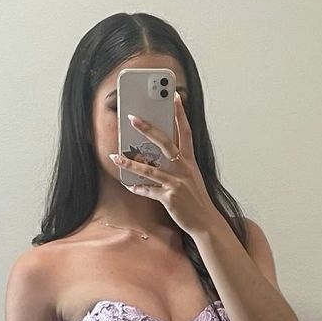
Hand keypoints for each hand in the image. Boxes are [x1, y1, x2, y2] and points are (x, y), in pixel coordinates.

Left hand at [108, 92, 216, 239]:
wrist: (206, 223)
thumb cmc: (196, 200)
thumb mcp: (192, 178)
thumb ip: (179, 164)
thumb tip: (158, 154)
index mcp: (190, 162)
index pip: (185, 132)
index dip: (180, 114)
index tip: (175, 97)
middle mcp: (184, 169)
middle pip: (165, 143)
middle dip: (148, 129)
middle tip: (133, 117)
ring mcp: (177, 183)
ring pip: (151, 169)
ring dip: (130, 163)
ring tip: (115, 157)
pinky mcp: (170, 198)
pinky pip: (149, 191)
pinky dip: (138, 188)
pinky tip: (128, 185)